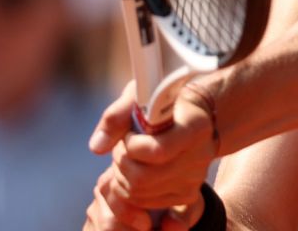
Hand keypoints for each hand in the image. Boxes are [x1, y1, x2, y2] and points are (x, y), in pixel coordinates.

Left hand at [86, 82, 218, 224]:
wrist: (189, 114)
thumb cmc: (162, 100)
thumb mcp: (139, 94)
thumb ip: (116, 116)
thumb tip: (97, 147)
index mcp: (195, 126)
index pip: (157, 151)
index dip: (132, 146)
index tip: (129, 134)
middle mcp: (201, 155)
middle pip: (144, 177)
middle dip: (121, 163)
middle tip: (122, 148)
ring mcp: (195, 177)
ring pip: (141, 194)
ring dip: (122, 177)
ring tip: (127, 157)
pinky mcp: (187, 194)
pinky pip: (146, 203)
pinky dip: (130, 191)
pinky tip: (132, 171)